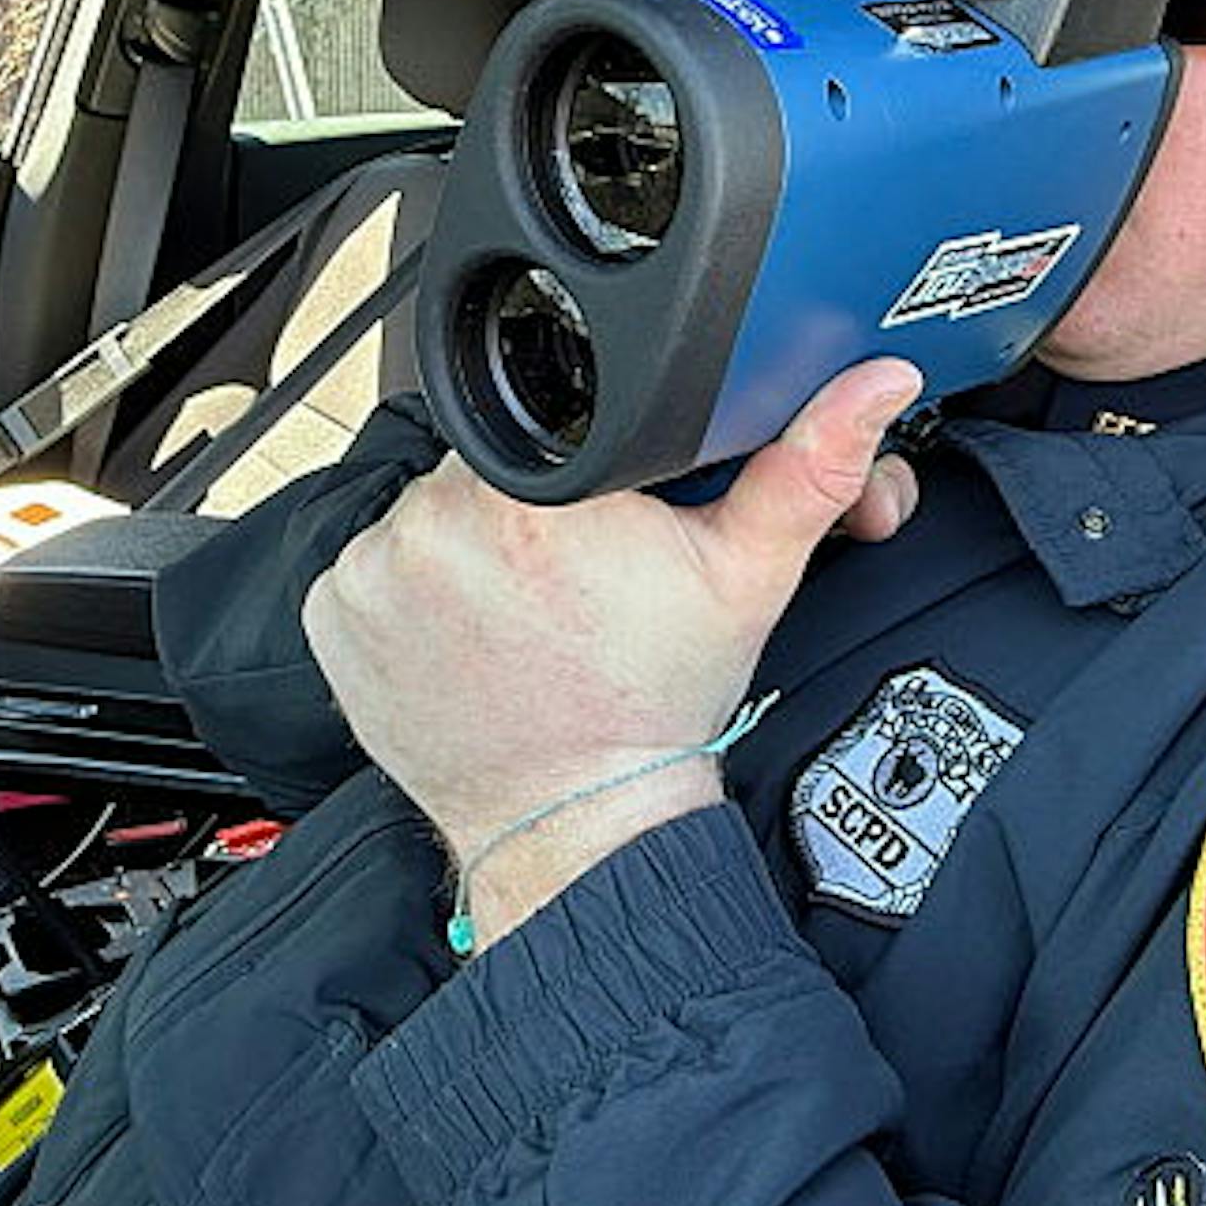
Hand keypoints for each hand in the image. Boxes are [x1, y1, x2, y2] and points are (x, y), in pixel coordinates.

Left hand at [303, 360, 924, 942]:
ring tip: (521, 606)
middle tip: (570, 571)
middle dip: (525, 499)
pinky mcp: (333, 613)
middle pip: (486, 458)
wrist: (577, 820)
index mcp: (545, 490)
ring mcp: (377, 568)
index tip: (601, 511)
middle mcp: (444, 519)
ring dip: (465, 543)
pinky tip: (466, 632)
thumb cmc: (654, 706)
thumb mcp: (749, 577)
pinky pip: (371, 567)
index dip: (582, 456)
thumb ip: (808, 465)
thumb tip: (872, 385)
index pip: (551, 412)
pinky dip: (410, 592)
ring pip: (425, 509)